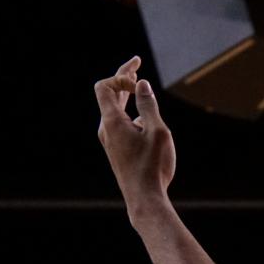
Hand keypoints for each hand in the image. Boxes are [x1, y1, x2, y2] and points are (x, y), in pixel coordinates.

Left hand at [95, 56, 175, 221]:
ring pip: (116, 112)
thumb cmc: (152, 167)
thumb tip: (141, 85)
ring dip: (129, 99)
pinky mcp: (117, 152)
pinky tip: (145, 123)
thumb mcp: (158, 131)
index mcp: (112, 122)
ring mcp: (110, 142)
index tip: (140, 84)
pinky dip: (131, 116)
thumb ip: (148, 105)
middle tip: (136, 64)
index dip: (121, 77)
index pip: (105, 87)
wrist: (144, 200)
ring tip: (140, 89)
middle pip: (110, 96)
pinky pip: (121, 127)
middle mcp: (106, 130)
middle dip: (124, 80)